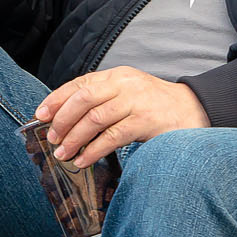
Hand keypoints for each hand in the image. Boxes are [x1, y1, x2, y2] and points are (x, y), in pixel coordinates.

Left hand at [35, 67, 208, 170]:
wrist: (195, 110)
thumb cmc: (157, 107)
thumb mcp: (129, 94)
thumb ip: (104, 100)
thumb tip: (66, 119)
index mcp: (118, 75)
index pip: (81, 83)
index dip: (57, 99)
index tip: (41, 114)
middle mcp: (126, 84)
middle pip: (84, 98)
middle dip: (63, 120)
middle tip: (52, 138)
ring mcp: (136, 101)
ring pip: (95, 118)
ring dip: (74, 138)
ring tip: (64, 154)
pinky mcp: (145, 121)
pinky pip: (112, 137)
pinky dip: (93, 150)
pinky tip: (84, 160)